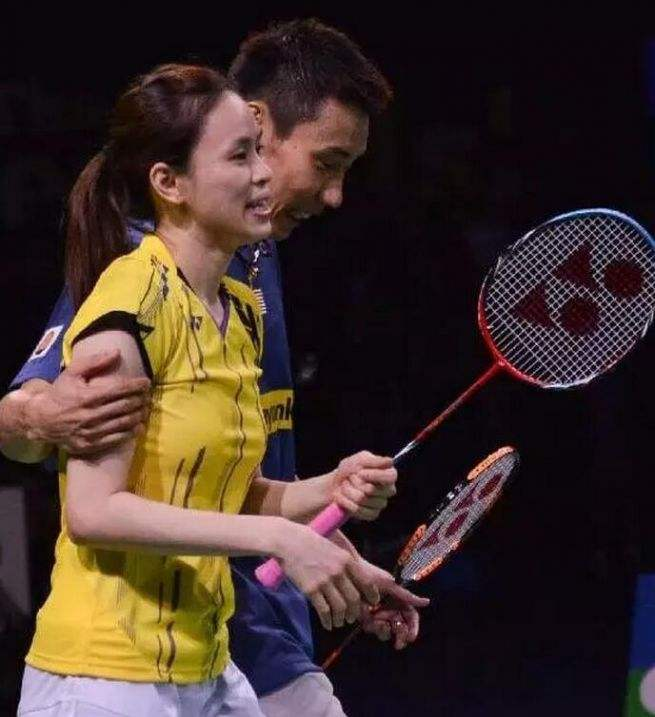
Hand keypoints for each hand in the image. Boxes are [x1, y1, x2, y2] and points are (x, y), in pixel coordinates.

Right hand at [25, 349, 150, 454]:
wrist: (42, 420)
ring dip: (139, 415)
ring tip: (146, 408)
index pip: (119, 389)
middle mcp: (91, 415)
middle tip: (148, 396)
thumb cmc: (60, 393)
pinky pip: (116, 439)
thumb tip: (117, 352)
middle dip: (140, 399)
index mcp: (87, 396)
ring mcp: (91, 432)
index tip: (147, 382)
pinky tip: (139, 426)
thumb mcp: (73, 373)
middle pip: (125, 406)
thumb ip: (95, 362)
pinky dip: (131, 432)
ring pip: (123, 422)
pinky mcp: (91, 445)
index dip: (136, 385)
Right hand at [275, 521, 380, 630]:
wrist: (288, 541)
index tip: (371, 603)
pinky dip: (327, 621)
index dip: (371, 595)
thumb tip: (354, 579)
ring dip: (341, 619)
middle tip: (351, 617)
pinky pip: (324, 611)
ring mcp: (325, 581)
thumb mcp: (333, 547)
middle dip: (355, 612)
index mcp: (346, 559)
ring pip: (340, 608)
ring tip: (339, 622)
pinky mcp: (311, 589)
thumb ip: (344, 562)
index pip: (366, 582)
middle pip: (354, 599)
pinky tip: (327, 624)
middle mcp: (338, 571)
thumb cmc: (309, 541)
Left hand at [330, 451, 396, 520]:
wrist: (336, 484)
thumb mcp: (360, 459)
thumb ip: (374, 461)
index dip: (375, 475)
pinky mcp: (372, 515)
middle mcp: (388, 490)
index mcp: (389, 474)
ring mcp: (381, 504)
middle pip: (372, 489)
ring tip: (345, 486)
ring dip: (347, 491)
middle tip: (350, 477)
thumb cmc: (350, 470)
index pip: (390, 477)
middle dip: (355, 482)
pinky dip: (346, 502)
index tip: (361, 472)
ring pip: (361, 499)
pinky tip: (344, 497)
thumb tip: (390, 462)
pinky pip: (358, 510)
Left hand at [354, 559, 428, 649]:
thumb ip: (408, 596)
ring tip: (378, 623)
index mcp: (399, 601)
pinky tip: (370, 620)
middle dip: (400, 636)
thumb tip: (427, 602)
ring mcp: (378, 615)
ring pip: (387, 631)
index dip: (413, 628)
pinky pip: (373, 629)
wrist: (349, 574)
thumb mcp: (390, 585)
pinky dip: (373, 627)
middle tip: (397, 642)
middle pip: (401, 628)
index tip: (410, 637)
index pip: (411, 618)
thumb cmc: (371, 575)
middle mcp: (391, 609)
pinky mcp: (366, 618)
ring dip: (384, 631)